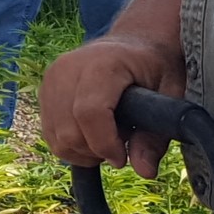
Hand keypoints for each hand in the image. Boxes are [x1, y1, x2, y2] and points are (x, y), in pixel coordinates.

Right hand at [40, 31, 186, 176]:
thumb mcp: (170, 93)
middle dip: (96, 151)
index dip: (105, 144)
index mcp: (102, 64)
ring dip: (83, 151)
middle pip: (69, 132)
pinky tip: (92, 133)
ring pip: (57, 139)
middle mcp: (68, 68)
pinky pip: (50, 135)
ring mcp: (52, 79)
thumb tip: (145, 171)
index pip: (90, 113)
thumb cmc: (155, 65)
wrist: (134, 42)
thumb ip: (157, 134)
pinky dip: (71, 145)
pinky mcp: (44, 90)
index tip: (122, 156)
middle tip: (121, 142)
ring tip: (108, 135)